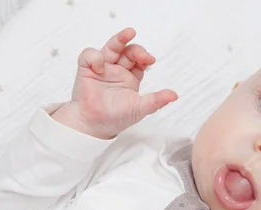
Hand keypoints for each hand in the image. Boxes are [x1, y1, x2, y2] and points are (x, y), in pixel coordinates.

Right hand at [53, 27, 177, 138]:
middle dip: (136, 49)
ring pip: (111, 47)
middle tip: (141, 54)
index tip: (150, 60)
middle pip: (128, 51)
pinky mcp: (86, 69)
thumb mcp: (140, 109)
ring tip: (128, 34)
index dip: (145, 57)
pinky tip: (99, 68)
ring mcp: (102, 68)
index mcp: (131, 78)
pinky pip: (89, 55)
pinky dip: (95, 57)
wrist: (94, 125)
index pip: (140, 61)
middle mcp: (118, 70)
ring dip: (120, 39)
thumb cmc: (116, 118)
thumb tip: (174, 95)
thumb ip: (156, 100)